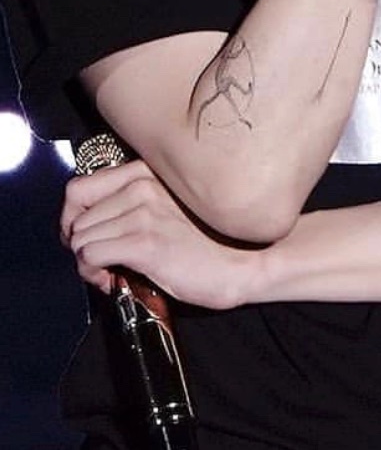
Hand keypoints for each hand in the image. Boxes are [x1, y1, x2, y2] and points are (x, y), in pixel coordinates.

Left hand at [61, 159, 259, 309]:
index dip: (72, 218)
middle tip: (103, 261)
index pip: (79, 187)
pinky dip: (93, 273)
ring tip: (111, 271)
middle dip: (82, 245)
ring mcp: (143, 212)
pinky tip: (113, 279)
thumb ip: (131, 201)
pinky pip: (89, 257)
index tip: (82, 236)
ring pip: (80, 239)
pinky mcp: (144, 243)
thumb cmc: (206, 240)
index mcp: (146, 171)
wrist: (239, 264)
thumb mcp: (166, 206)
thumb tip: (87, 224)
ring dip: (88, 262)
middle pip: (76, 218)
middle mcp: (142, 185)